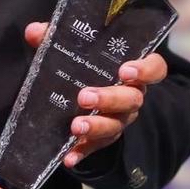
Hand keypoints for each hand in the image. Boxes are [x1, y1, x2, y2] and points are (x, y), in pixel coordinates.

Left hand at [24, 21, 166, 166]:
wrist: (80, 96)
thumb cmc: (83, 66)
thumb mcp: (71, 50)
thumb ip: (56, 39)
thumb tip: (35, 31)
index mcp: (132, 70)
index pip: (155, 68)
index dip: (145, 70)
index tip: (125, 70)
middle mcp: (131, 96)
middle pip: (132, 99)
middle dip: (110, 98)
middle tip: (85, 97)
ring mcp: (119, 119)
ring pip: (116, 125)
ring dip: (97, 126)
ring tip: (76, 126)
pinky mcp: (103, 139)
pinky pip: (96, 148)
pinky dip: (82, 152)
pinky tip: (69, 157)